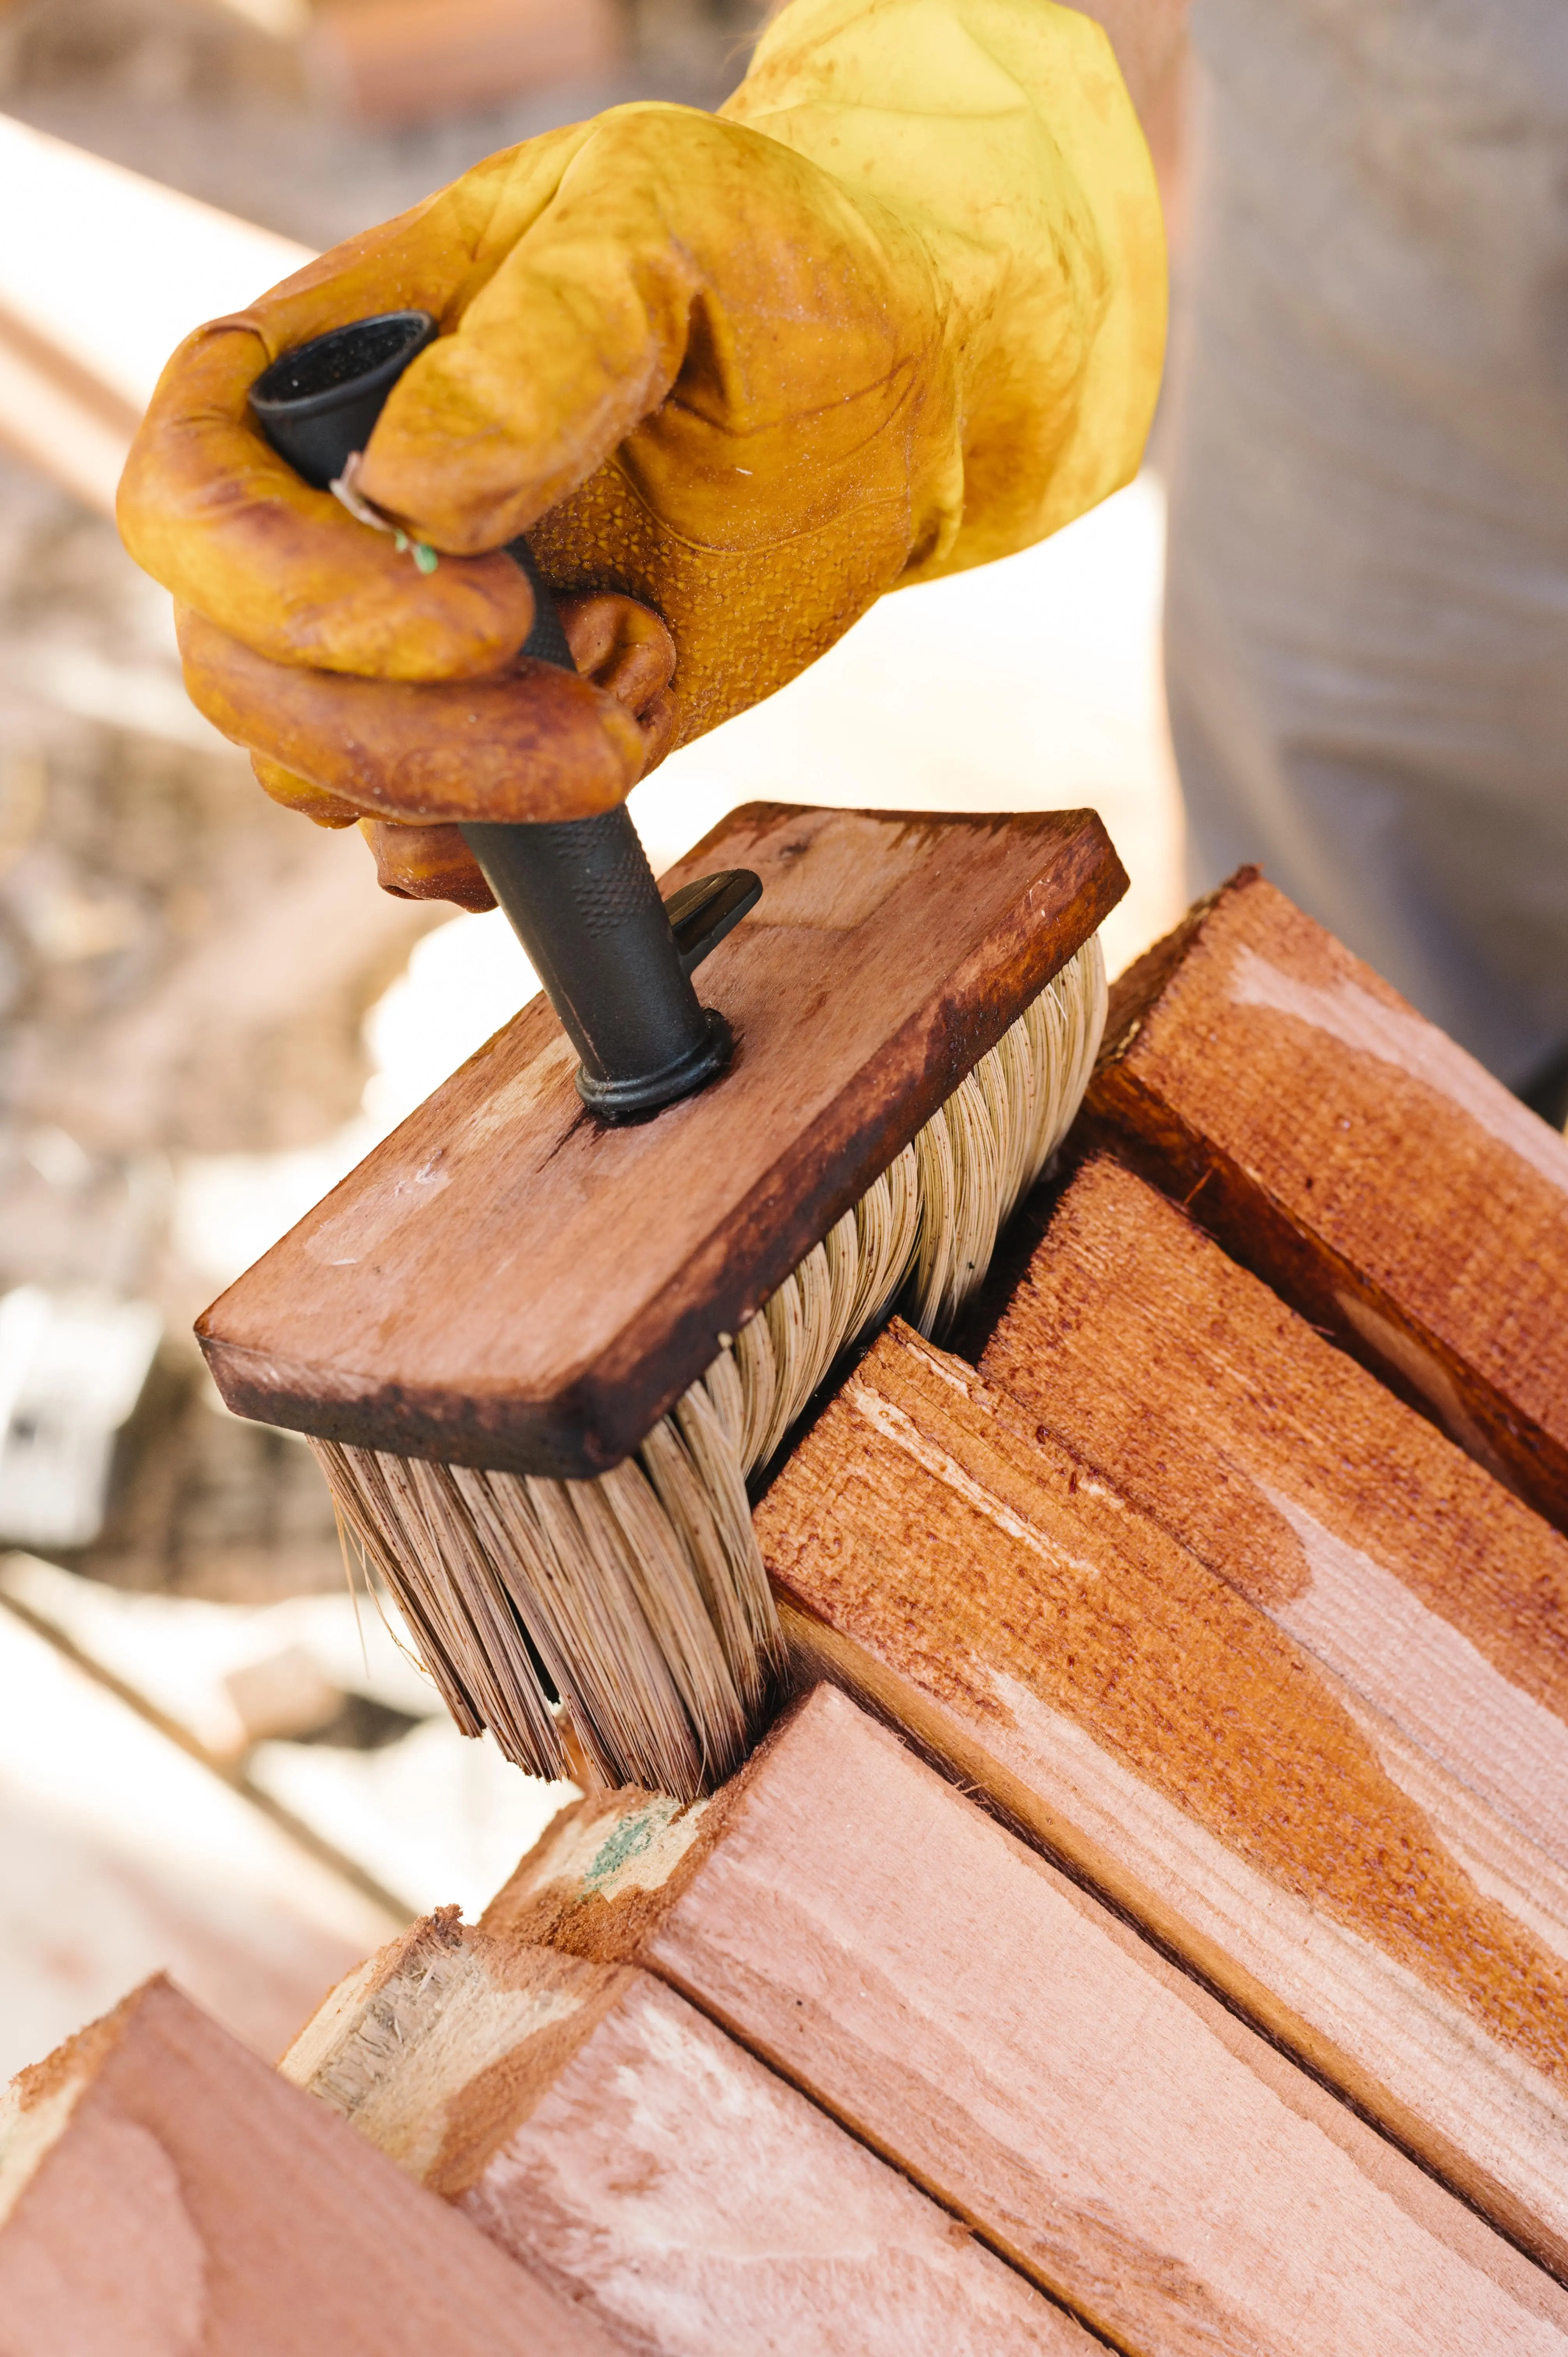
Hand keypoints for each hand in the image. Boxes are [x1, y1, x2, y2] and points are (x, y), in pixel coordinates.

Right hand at [119, 0, 1163, 898]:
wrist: (880, 391)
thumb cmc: (760, 275)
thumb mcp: (663, 232)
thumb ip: (541, 345)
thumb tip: (405, 491)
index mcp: (321, 371)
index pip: (190, 505)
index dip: (295, 593)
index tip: (489, 611)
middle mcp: (329, 519)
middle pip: (245, 680)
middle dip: (410, 740)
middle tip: (594, 724)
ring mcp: (399, 645)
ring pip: (325, 783)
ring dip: (485, 789)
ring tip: (644, 670)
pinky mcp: (487, 738)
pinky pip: (422, 852)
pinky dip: (517, 847)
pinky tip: (631, 733)